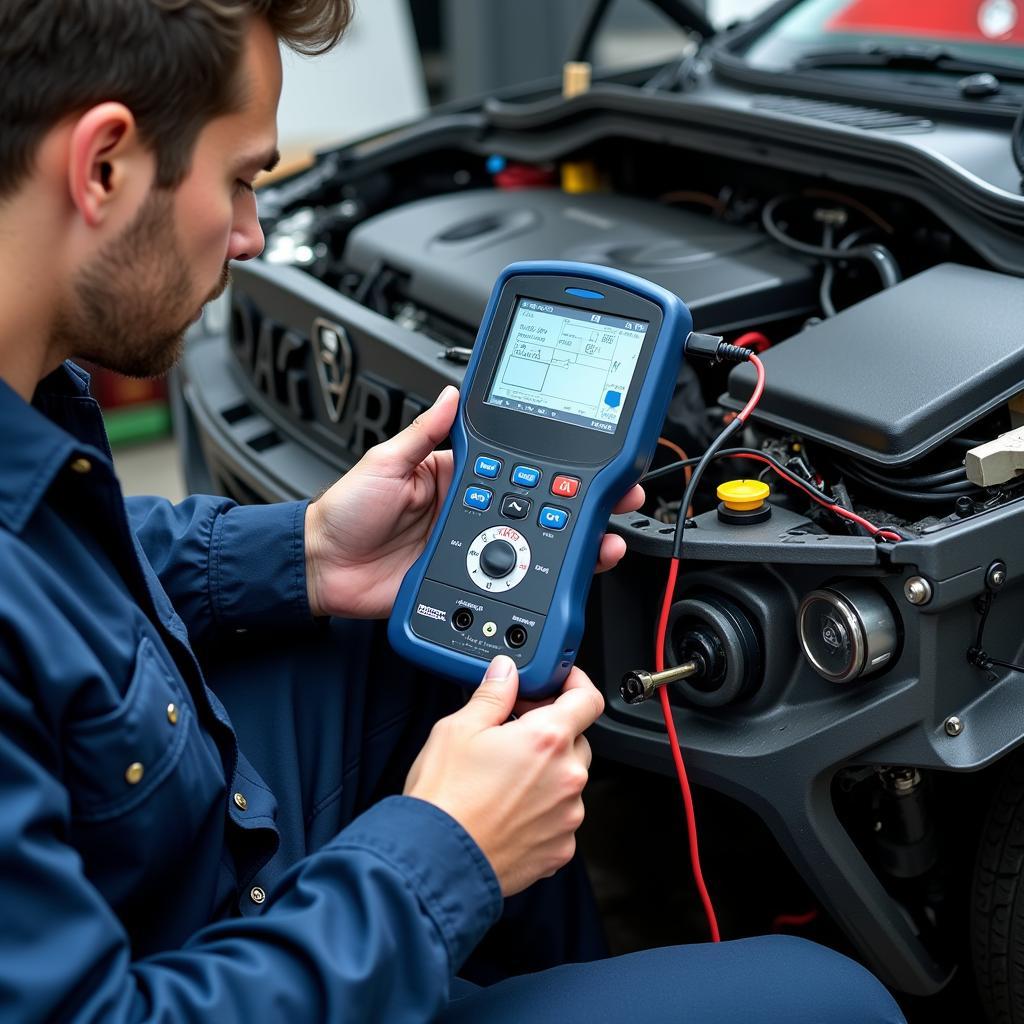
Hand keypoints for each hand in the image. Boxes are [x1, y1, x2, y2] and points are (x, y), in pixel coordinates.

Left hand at [303, 385, 644, 617]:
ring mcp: (474, 546)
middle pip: (540, 505)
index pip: (516, 463)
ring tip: (604, 538)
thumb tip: (455, 391)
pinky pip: (512, 580)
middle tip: (619, 497)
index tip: (587, 452)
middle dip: (585, 501)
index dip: (553, 459)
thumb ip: (424, 431)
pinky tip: (569, 575)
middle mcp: (473, 509)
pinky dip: (544, 580)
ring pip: (536, 544)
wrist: (324, 567)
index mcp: (457, 474)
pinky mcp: (468, 579)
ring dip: (576, 541)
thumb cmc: (346, 512)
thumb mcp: (384, 461)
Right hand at [404, 655, 603, 895]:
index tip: (563, 684)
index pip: (588, 699)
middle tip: (514, 734)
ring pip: (569, 781)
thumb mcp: (458, 729)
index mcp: (547, 739)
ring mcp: (567, 816)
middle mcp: (567, 777)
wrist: (435, 861)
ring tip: (504, 778)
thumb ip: (493, 695)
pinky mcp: (560, 849)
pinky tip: (509, 809)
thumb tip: (506, 673)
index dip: (576, 684)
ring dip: (547, 773)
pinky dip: (543, 810)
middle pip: (576, 740)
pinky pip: (561, 818)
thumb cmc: (445, 799)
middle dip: (550, 732)